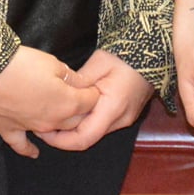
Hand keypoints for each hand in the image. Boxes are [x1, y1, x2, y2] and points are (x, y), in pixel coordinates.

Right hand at [0, 46, 99, 158]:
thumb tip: (80, 83)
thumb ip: (69, 76)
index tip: (91, 84)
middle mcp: (52, 121)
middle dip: (80, 109)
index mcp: (66, 103)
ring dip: (60, 125)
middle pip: (75, 120)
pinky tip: (35, 153)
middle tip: (79, 98)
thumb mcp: (51, 62)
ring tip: (61, 115)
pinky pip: (22, 145)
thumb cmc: (20, 64)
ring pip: (53, 132)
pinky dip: (29, 149)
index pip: (90, 101)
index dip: (92, 91)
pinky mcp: (9, 129)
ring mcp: (30, 128)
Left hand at [38, 49, 153, 150]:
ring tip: (55, 116)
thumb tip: (60, 95)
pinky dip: (85, 122)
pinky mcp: (124, 115)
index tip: (43, 131)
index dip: (61, 141)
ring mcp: (124, 119)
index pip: (84, 138)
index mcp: (113, 108)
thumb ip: (79, 82)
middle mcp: (120, 120)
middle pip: (87, 138)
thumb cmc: (125, 56)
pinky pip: (101, 125)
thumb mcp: (98, 62)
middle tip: (42, 123)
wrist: (151, 53)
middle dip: (63, 136)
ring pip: (94, 132)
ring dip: (74, 129)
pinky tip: (73, 111)